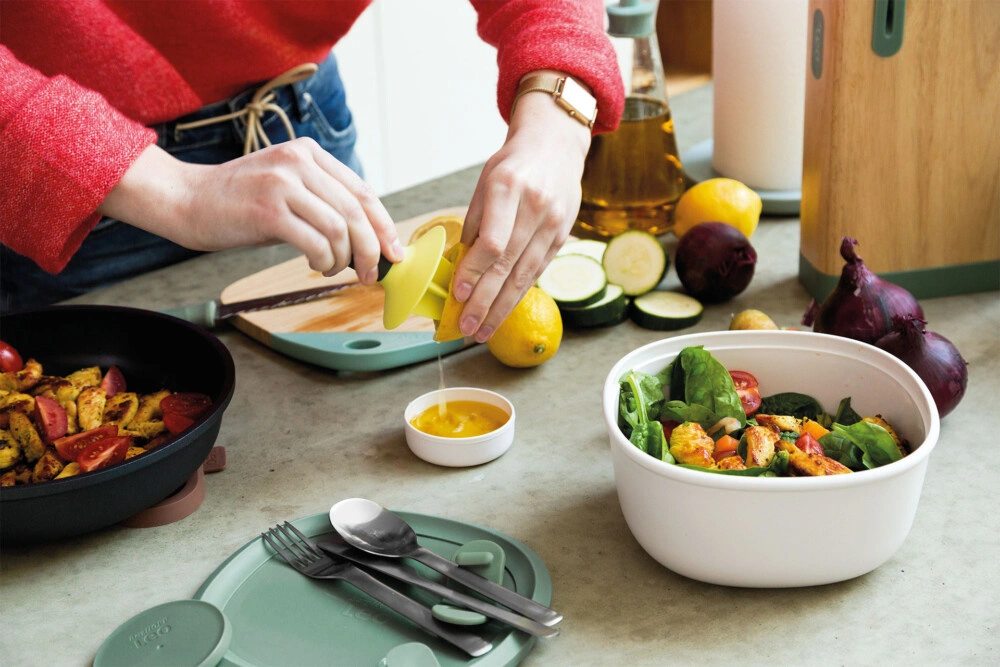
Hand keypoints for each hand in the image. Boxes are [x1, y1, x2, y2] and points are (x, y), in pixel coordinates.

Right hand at [98, 138, 404, 283]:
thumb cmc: (238, 202)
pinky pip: (316, 243)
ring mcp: (283, 184)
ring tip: (331, 269)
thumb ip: (321, 200)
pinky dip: (324, 262)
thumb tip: (364, 237)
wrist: (186, 200)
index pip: (361, 191)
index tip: (394, 252)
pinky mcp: (269, 210)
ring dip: (343, 259)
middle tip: (370, 273)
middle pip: (356, 211)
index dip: (383, 225)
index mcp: (308, 153)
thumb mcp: (286, 187)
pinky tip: (316, 267)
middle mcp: (298, 162)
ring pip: (340, 229)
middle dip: (370, 249)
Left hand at [453, 84, 591, 341]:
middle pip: (508, 265)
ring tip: (482, 331)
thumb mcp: (486, 181)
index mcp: (509, 188)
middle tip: (467, 328)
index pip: (493, 242)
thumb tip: (461, 265)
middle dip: (485, 301)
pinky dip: (518, 294)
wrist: (557, 146)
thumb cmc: (514, 164)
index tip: (457, 294)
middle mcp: (535, 208)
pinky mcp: (563, 237)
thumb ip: (474, 221)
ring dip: (501, 308)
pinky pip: (536, 272)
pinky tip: (503, 312)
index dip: (475, 272)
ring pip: (525, 276)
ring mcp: (554, 224)